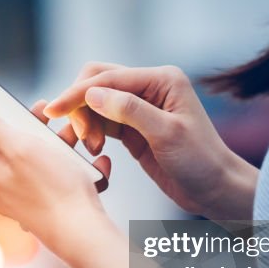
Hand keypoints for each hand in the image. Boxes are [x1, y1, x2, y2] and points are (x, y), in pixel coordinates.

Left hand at [0, 100, 117, 266]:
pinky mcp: (47, 211)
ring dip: (63, 150)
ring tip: (81, 145)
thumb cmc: (54, 191)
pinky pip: (61, 182)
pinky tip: (90, 168)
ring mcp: (26, 202)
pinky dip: (76, 171)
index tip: (32, 110)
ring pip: (43, 164)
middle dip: (42, 133)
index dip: (9, 117)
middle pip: (18, 148)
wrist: (84, 234)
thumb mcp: (19, 147)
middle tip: (62, 126)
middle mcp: (4, 190)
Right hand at [45, 63, 254, 218]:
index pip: (109, 77)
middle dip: (80, 106)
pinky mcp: (134, 127)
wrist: (215, 190)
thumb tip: (91, 93)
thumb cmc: (200, 161)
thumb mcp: (166, 134)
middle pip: (98, 82)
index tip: (53, 111)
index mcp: (162, 79)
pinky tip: (93, 150)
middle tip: (77, 137)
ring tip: (90, 149)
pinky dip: (92, 132)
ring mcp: (141, 106)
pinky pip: (102, 121)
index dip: (77, 93)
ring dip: (85, 122)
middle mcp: (150, 87)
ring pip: (96, 103)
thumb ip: (129, 110)